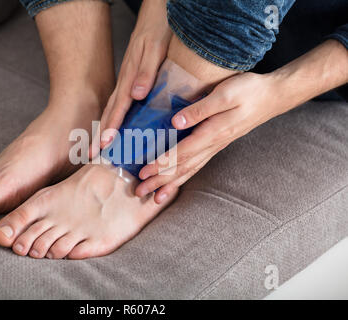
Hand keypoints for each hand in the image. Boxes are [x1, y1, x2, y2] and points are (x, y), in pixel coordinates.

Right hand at [98, 0, 171, 147]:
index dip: (112, 127)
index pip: (119, 107)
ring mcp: (127, 81)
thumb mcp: (155, 49)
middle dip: (101, 134)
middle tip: (92, 154)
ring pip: (113, 108)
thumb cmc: (158, 29)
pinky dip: (116, 117)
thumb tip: (136, 95)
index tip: (104, 144)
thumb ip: (146, 72)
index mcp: (130, 77)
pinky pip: (121, 103)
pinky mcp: (132, 80)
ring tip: (99, 146)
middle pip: (110, 112)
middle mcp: (126, 82)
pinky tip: (117, 127)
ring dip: (106, 128)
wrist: (157, 14)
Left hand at [135, 72, 286, 202]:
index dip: (161, 163)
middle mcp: (213, 144)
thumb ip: (200, 109)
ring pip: (190, 170)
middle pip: (182, 167)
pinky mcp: (217, 144)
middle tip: (140, 191)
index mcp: (212, 132)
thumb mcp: (225, 94)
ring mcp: (215, 147)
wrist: (272, 97)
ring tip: (155, 198)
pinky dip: (184, 176)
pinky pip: (197, 165)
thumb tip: (176, 121)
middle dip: (160, 181)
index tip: (143, 172)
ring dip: (171, 184)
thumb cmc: (249, 91)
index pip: (181, 153)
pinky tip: (175, 183)